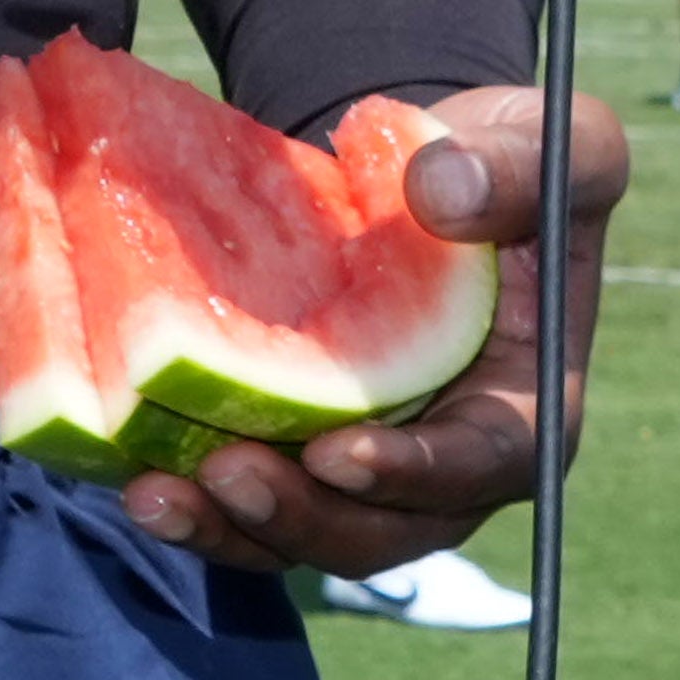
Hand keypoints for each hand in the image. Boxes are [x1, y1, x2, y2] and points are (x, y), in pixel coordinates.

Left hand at [112, 83, 632, 580]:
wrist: (434, 178)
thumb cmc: (506, 163)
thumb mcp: (546, 143)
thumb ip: (512, 167)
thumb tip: (440, 188)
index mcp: (529, 406)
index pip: (484, 462)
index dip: (413, 471)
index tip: (335, 453)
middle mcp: (451, 465)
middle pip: (384, 530)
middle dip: (304, 516)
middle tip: (227, 472)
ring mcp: (372, 474)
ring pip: (307, 535)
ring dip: (232, 529)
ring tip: (157, 494)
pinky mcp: (306, 459)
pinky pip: (256, 508)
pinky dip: (201, 506)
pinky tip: (134, 477)